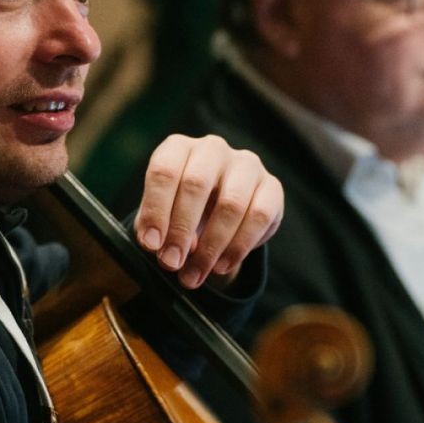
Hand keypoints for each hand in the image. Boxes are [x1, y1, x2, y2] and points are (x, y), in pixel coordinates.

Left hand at [135, 134, 283, 287]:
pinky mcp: (271, 185)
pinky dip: (239, 246)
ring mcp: (246, 164)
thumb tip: (167, 250)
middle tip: (172, 264)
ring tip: (196, 274)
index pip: (164, 171)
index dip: (156, 210)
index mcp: (178, 148)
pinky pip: (259, 216)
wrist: (219, 206)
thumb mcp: (161, 215)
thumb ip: (156, 228)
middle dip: (182, 229)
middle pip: (196, 184)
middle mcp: (212, 149)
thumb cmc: (180, 208)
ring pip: (231, 203)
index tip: (151, 245)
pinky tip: (222, 265)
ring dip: (211, 246)